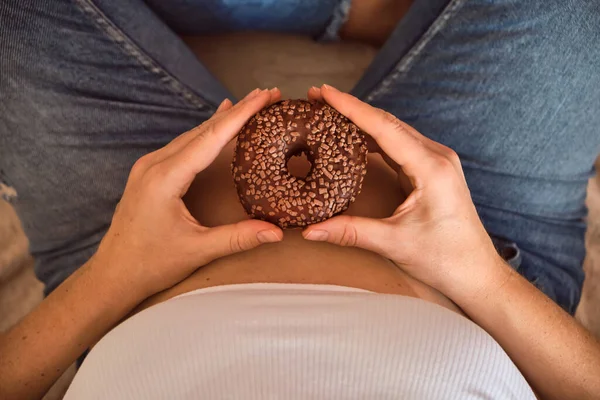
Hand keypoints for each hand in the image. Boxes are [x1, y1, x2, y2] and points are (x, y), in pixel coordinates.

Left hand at [93, 88, 283, 298]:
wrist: (113, 274)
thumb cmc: (150, 263)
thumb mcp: (198, 250)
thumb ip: (238, 238)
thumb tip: (277, 232)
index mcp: (165, 178)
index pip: (211, 138)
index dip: (241, 115)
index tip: (264, 96)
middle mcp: (155, 164)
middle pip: (204, 129)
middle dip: (238, 110)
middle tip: (268, 94)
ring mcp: (149, 166)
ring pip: (193, 134)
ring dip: (223, 119)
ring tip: (251, 104)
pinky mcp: (150, 173)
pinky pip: (183, 144)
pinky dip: (206, 132)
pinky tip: (217, 121)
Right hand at [304, 85, 505, 300]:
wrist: (476, 274)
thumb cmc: (445, 258)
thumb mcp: (394, 243)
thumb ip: (350, 232)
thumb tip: (310, 231)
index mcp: (431, 167)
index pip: (383, 128)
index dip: (351, 108)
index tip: (324, 92)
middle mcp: (436, 157)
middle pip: (387, 122)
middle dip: (351, 109)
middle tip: (318, 98)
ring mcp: (436, 162)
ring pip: (393, 131)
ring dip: (362, 121)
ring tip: (330, 113)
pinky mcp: (431, 172)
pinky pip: (398, 146)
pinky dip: (373, 138)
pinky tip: (354, 138)